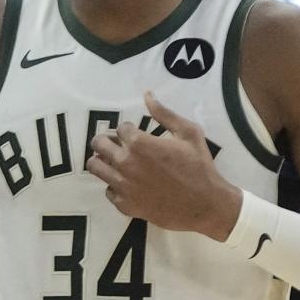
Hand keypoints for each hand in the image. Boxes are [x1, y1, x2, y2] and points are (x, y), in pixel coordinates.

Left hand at [85, 91, 241, 239]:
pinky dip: (114, 185)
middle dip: (106, 140)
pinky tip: (127, 184)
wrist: (204, 205)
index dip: (128, 129)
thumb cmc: (199, 166)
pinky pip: (107, 190)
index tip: (135, 134)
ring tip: (114, 161)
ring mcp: (122, 185)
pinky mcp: (124, 204)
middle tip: (116, 144)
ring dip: (102, 160)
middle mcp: (125, 163)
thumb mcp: (188, 133)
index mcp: (139, 143)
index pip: (119, 128)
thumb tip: (147, 94)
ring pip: (95, 167)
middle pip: (99, 144)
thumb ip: (164, 113)